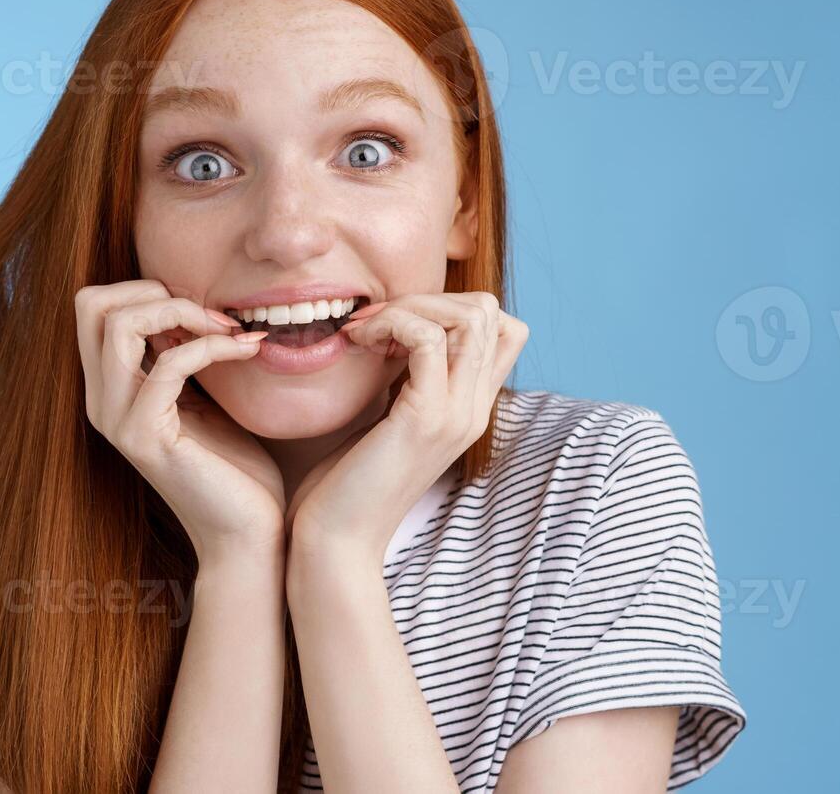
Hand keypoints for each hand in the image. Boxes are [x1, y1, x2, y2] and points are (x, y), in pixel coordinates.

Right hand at [75, 279, 285, 556]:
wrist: (246, 535)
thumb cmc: (234, 468)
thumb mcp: (203, 397)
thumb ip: (183, 355)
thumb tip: (193, 305)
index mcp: (110, 389)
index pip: (94, 306)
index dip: (147, 290)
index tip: (204, 312)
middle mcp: (101, 402)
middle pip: (90, 304)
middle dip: (155, 290)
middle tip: (211, 316)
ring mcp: (117, 420)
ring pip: (118, 325)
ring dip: (182, 312)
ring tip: (230, 330)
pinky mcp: (146, 437)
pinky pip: (168, 365)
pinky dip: (212, 346)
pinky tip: (249, 351)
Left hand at [288, 292, 526, 559]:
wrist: (336, 542)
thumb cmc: (347, 483)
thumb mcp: (387, 418)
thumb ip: (404, 380)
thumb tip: (394, 333)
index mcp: (469, 408)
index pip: (503, 330)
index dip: (452, 307)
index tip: (396, 323)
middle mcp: (474, 410)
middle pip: (492, 313)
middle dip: (430, 297)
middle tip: (378, 321)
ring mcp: (456, 415)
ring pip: (470, 317)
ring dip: (411, 306)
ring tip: (367, 330)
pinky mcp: (425, 419)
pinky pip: (428, 340)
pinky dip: (392, 323)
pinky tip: (357, 342)